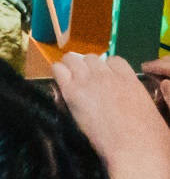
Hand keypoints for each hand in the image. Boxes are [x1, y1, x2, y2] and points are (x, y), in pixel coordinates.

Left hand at [55, 54, 169, 178]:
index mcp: (129, 79)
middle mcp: (107, 75)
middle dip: (88, 68)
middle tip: (88, 83)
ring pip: (71, 59)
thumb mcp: (148, 109)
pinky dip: (58, 74)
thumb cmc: (149, 137)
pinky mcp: (72, 91)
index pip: (114, 60)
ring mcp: (88, 80)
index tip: (106, 79)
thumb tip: (128, 98)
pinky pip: (58, 70)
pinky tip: (62, 86)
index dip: (108, 68)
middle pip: (91, 58)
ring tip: (72, 82)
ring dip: (71, 68)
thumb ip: (134, 96)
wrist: (134, 149)